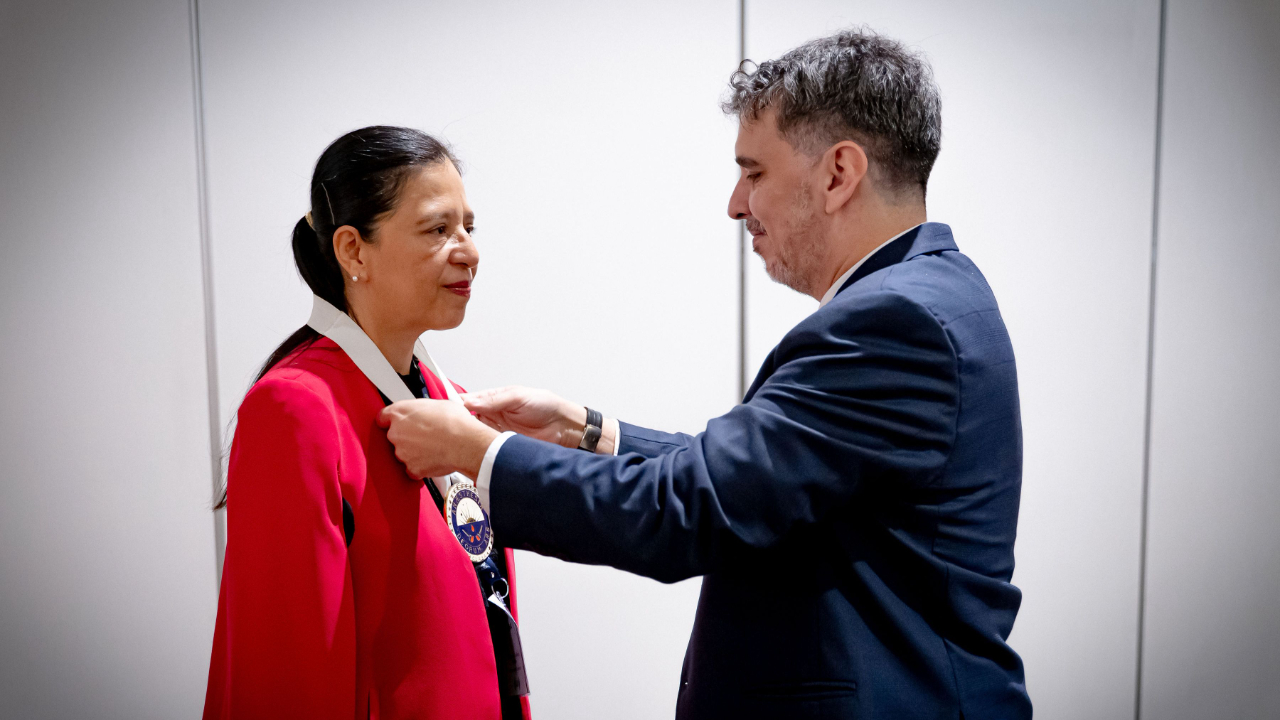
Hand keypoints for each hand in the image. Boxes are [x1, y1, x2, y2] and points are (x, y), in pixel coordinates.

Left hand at [377, 399, 497, 479]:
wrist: (465, 443)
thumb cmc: (455, 422)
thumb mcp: (437, 404)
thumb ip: (422, 410)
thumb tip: (426, 413)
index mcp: (400, 413)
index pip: (383, 417)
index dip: (390, 420)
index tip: (395, 423)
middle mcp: (396, 433)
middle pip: (394, 436)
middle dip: (407, 437)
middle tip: (425, 435)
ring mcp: (402, 452)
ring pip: (404, 453)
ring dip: (415, 452)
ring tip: (433, 447)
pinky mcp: (412, 468)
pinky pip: (413, 469)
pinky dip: (421, 467)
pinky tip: (433, 460)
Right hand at [461, 386, 585, 448]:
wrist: (564, 427)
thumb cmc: (545, 406)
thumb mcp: (518, 397)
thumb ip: (495, 400)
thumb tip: (471, 401)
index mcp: (492, 400)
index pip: (468, 402)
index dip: (457, 406)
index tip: (449, 411)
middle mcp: (491, 417)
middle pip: (467, 421)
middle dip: (459, 425)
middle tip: (453, 429)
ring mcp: (495, 433)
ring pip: (474, 437)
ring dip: (469, 439)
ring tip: (462, 440)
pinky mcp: (502, 448)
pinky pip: (486, 450)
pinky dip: (480, 451)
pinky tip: (476, 451)